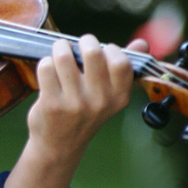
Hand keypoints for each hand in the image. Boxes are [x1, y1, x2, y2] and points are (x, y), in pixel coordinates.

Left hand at [26, 34, 146, 159]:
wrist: (60, 145)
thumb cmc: (85, 114)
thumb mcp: (109, 96)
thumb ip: (123, 68)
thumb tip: (142, 43)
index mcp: (119, 97)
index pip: (121, 62)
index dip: (110, 49)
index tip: (102, 50)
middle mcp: (99, 101)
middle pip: (93, 53)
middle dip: (84, 41)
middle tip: (78, 44)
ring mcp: (75, 103)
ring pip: (64, 57)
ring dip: (60, 48)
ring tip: (60, 52)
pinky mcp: (51, 103)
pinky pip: (46, 68)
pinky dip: (45, 62)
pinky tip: (49, 69)